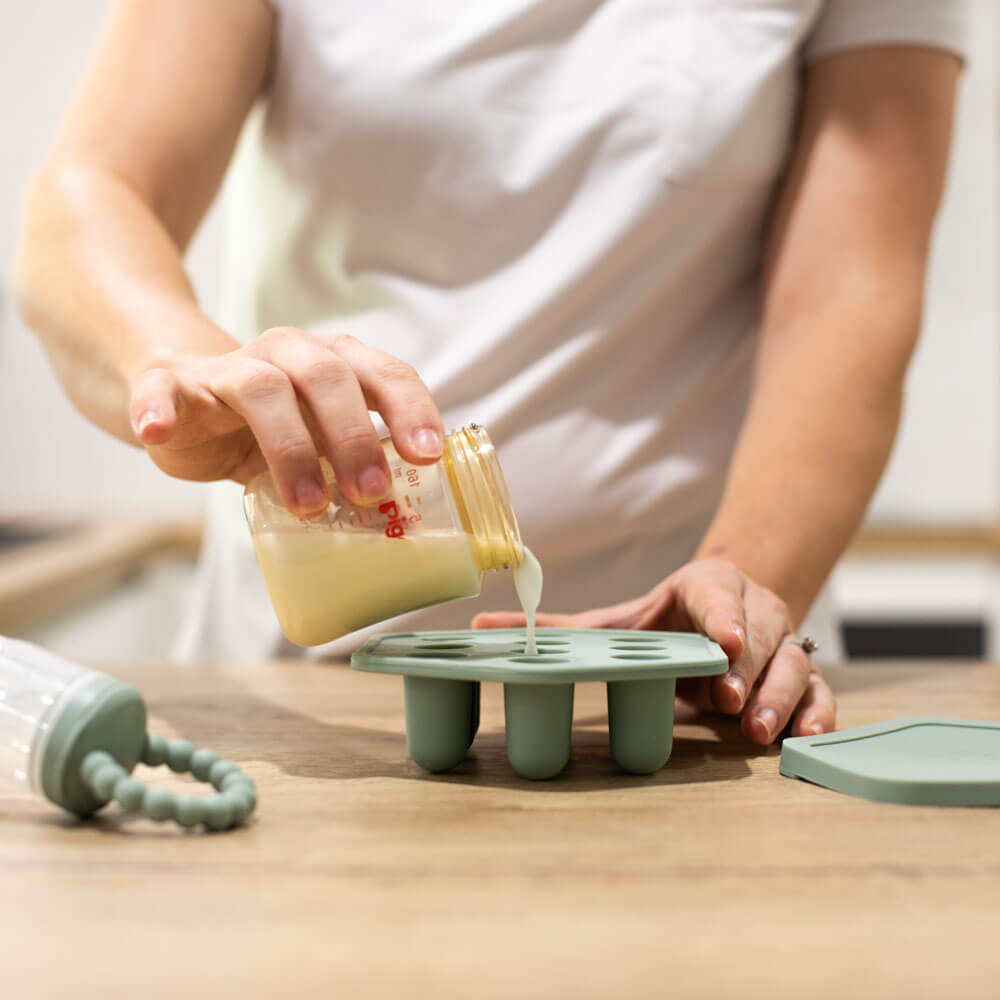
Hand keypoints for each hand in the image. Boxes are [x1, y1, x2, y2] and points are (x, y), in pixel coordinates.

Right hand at [128, 328, 443, 513]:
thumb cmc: (277, 427)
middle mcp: (288, 354)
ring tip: (306, 504)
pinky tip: (158, 428)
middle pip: (328, 378)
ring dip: (289, 447)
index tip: (428, 456)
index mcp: (336, 363)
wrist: (189, 400)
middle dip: (355, 437)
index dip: (411, 410)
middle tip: (371, 495)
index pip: (385, 375)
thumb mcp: (324, 441)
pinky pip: (163, 389)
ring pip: (261, 388)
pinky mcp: (175, 387)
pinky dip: (159, 408)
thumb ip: (359, 465)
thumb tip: (412, 524)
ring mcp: (229, 369)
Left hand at [472, 558, 835, 745]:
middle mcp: (752, 609)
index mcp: (707, 585)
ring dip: (777, 696)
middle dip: (745, 667)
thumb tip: (480, 624)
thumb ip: (563, 625)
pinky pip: (820, 692)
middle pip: (758, 634)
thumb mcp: (620, 619)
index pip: (718, 593)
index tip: (718, 642)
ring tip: (754, 730)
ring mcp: (783, 641)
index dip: (722, 617)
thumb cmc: (667, 618)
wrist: (728, 608)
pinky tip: (803, 738)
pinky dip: (816, 714)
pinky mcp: (803, 672)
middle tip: (725, 701)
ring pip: (793, 663)